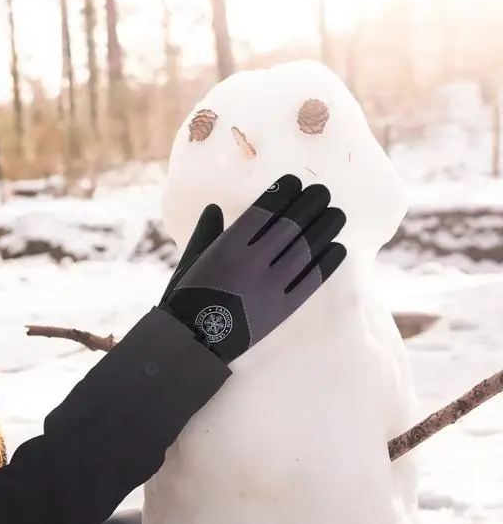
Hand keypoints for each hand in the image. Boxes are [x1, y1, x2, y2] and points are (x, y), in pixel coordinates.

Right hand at [159, 174, 345, 363]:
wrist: (193, 341)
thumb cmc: (186, 299)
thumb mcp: (191, 260)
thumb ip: (207, 233)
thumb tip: (214, 208)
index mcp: (228, 245)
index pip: (264, 210)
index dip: (284, 193)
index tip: (297, 182)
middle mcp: (252, 261)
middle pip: (291, 225)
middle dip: (310, 204)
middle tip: (324, 192)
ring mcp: (270, 285)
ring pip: (306, 249)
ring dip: (325, 228)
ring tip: (337, 215)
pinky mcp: (282, 307)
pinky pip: (310, 280)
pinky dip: (326, 263)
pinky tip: (338, 249)